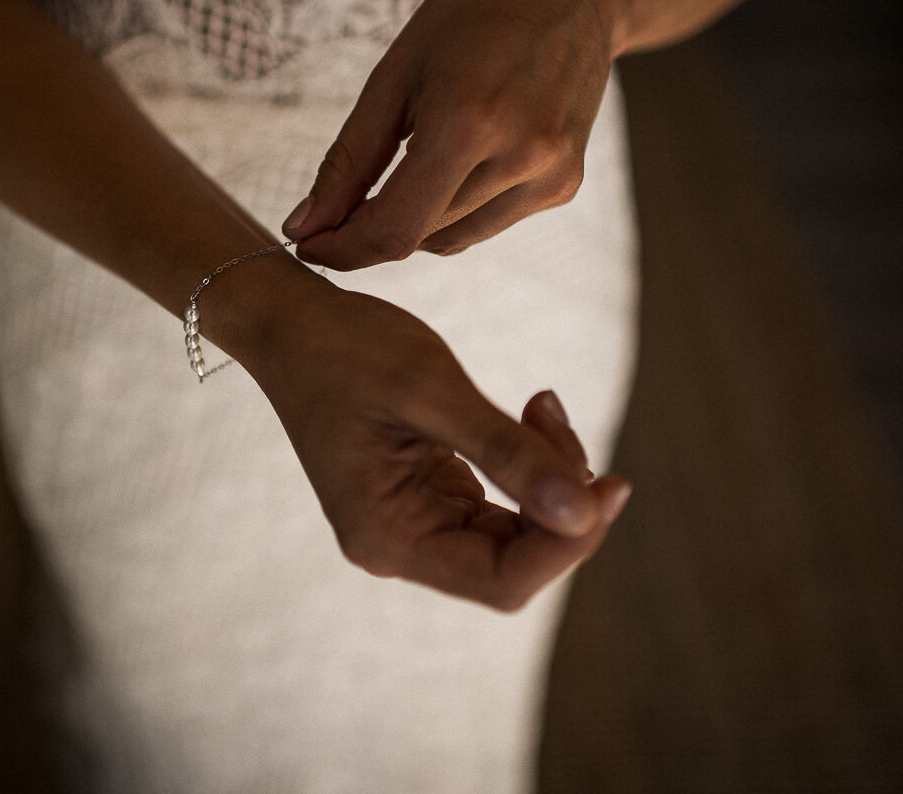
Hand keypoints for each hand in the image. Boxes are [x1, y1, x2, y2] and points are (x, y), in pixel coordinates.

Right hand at [242, 285, 630, 610]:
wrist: (290, 321)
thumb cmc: (346, 348)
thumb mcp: (431, 391)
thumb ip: (508, 453)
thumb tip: (585, 511)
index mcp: (386, 537)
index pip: (503, 581)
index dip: (567, 544)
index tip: (612, 485)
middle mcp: (398, 545)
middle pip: (514, 562)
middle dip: (560, 500)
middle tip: (560, 416)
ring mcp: (411, 523)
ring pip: (514, 533)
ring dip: (548, 475)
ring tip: (542, 403)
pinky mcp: (425, 495)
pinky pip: (498, 502)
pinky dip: (526, 463)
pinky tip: (529, 412)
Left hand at [282, 0, 620, 270]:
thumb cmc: (474, 12)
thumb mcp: (396, 73)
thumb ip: (349, 159)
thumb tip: (304, 227)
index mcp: (468, 120)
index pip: (393, 229)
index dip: (342, 250)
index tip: (307, 245)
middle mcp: (520, 156)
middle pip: (418, 237)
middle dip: (367, 231)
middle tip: (336, 207)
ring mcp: (550, 175)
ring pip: (450, 239)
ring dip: (412, 221)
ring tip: (406, 161)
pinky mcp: (564, 186)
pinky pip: (486, 223)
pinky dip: (453, 208)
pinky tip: (457, 157)